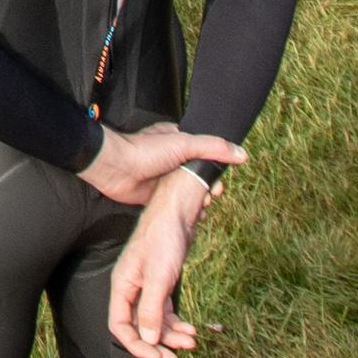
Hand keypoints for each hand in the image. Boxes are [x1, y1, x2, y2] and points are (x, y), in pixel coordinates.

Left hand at [81, 121, 241, 204]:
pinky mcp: (155, 195)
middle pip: (198, 175)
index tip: (221, 180)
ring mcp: (164, 177)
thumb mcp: (184, 144)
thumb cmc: (145, 150)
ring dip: (198, 199)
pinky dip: (185, 210)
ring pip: (188, 191)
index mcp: (179, 141)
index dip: (216, 168)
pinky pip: (175, 204)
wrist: (116, 168)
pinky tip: (193, 216)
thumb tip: (241, 154)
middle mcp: (172, 159)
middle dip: (208, 186)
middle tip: (213, 195)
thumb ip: (213, 148)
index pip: (205, 154)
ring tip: (203, 207)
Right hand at [105, 171, 213, 357]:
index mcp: (122, 286)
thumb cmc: (164, 238)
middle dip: (158, 344)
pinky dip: (177, 322)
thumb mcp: (158, 277)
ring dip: (172, 334)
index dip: (137, 345)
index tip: (157, 357)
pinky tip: (191, 329)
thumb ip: (151, 310)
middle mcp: (131, 288)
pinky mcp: (161, 282)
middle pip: (139, 327)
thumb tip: (148, 340)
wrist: (178, 212)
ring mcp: (146, 286)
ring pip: (155, 320)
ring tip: (192, 341)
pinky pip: (165, 310)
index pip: (120, 326)